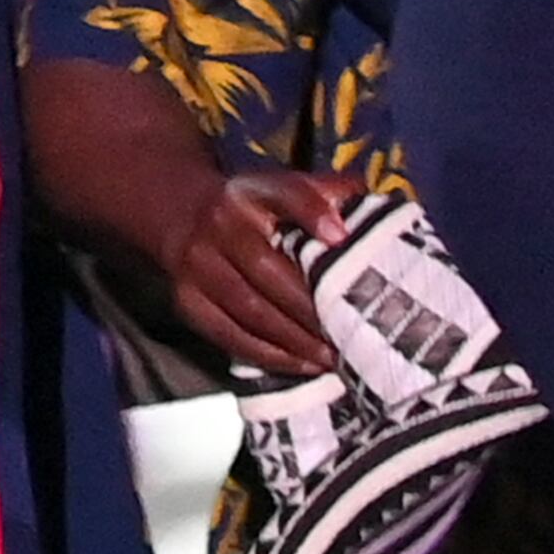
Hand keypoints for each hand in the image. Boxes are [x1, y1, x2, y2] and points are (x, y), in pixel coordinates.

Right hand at [153, 167, 356, 379]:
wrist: (185, 216)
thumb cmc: (257, 210)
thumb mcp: (288, 189)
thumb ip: (329, 194)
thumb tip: (368, 207)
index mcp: (256, 191)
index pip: (287, 195)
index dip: (312, 213)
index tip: (340, 236)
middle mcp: (223, 224)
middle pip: (267, 268)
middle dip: (311, 306)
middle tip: (349, 330)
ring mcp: (200, 264)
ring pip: (250, 309)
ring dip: (295, 339)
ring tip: (332, 356)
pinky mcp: (188, 301)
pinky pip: (231, 335)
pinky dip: (270, 355)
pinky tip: (302, 364)